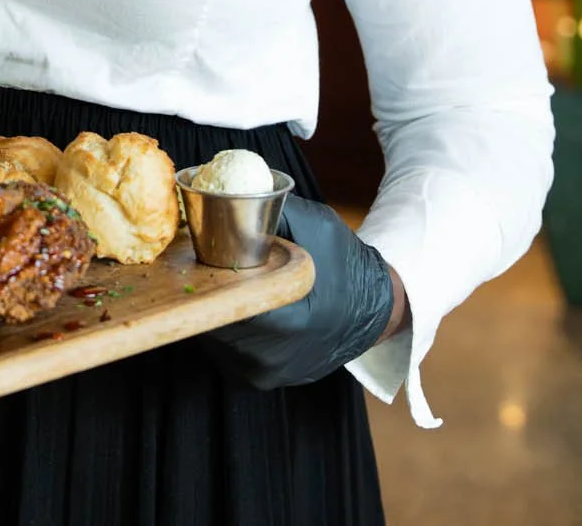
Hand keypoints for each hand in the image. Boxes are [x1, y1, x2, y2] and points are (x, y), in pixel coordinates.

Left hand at [195, 196, 399, 391]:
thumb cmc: (344, 264)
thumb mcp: (315, 225)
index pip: (224, 304)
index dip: (210, 278)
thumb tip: (225, 200)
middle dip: (209, 293)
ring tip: (231, 285)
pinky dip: (226, 328)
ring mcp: (263, 374)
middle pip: (212, 322)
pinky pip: (224, 351)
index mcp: (286, 322)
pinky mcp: (260, 381)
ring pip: (213, 338)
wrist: (372, 310)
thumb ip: (271, 215)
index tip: (209, 258)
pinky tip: (244, 307)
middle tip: (213, 266)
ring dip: (216, 311)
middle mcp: (270, 359)